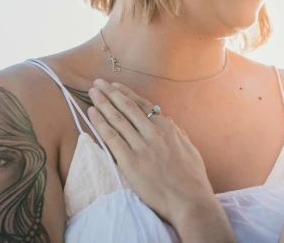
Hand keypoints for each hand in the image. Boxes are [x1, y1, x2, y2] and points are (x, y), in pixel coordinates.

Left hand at [86, 80, 226, 232]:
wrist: (189, 200)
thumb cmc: (191, 178)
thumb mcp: (188, 147)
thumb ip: (175, 133)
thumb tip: (165, 121)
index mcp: (167, 127)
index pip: (143, 105)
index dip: (126, 94)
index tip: (115, 86)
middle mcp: (153, 132)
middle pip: (127, 107)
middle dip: (110, 92)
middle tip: (98, 83)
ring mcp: (141, 146)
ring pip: (117, 119)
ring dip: (102, 103)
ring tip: (92, 92)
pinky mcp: (130, 162)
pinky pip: (111, 138)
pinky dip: (100, 123)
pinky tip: (91, 113)